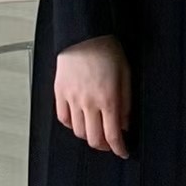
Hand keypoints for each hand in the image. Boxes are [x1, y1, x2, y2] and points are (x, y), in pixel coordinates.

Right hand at [55, 34, 130, 158]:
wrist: (85, 33)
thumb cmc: (108, 50)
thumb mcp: (126, 76)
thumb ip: (126, 103)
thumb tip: (124, 125)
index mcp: (108, 99)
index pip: (113, 136)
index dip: (119, 149)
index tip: (123, 152)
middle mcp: (89, 102)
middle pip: (94, 139)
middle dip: (104, 146)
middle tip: (110, 144)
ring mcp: (72, 98)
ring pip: (77, 131)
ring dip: (88, 136)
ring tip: (95, 131)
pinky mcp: (59, 92)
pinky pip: (63, 118)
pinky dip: (71, 125)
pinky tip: (79, 120)